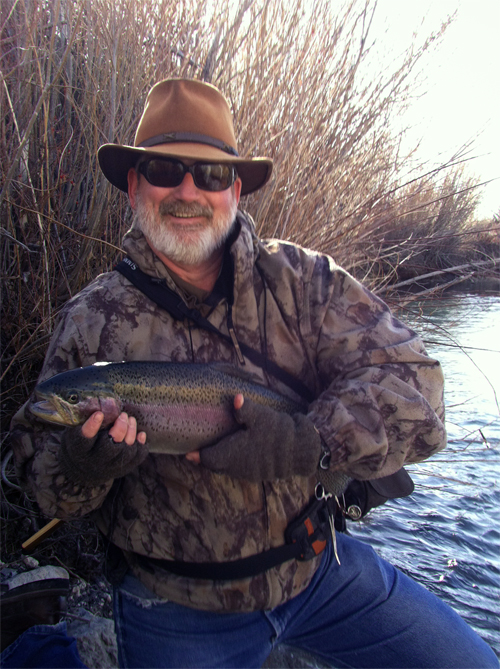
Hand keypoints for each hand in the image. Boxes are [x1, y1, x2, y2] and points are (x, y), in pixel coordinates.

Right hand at [59, 412, 147, 484]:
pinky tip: (141, 433)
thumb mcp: (75, 432)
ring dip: (131, 433)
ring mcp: (110, 466)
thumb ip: (85, 421)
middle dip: (119, 429)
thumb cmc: (80, 443)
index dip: (92, 427)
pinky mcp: (123, 468)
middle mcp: (94, 461)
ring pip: (125, 452)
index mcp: (79, 449)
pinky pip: (136, 457)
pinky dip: (140, 444)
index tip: (99, 414)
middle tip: (123, 415)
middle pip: (109, 447)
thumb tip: (100, 402)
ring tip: (130, 419)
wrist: (82, 468)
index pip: (85, 438)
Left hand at [196, 395, 321, 481]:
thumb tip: (236, 398)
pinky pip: (240, 470)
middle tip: (198, 452)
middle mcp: (239, 467)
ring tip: (216, 450)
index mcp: (233, 455)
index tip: (188, 452)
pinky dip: (234, 462)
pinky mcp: (261, 473)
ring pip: (228, 469)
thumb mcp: (261, 416)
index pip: (208, 459)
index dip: (198, 455)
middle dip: (207, 459)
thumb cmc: (279, 432)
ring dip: (221, 461)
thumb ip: (245, 408)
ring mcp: (250, 473)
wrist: (303, 449)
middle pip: (216, 466)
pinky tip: (237, 451)